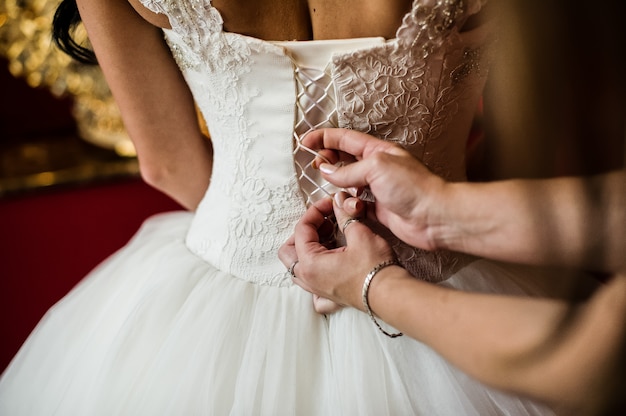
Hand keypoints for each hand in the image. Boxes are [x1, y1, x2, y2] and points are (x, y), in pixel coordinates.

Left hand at [279, 192, 394, 310]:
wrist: (390, 294)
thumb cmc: (375, 269)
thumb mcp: (360, 234)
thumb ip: (345, 216)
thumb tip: (339, 202)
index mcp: (310, 263)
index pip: (301, 229)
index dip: (315, 211)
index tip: (330, 203)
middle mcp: (309, 279)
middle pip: (289, 250)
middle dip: (304, 231)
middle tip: (323, 221)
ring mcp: (317, 289)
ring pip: (299, 266)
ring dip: (309, 248)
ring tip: (330, 236)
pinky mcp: (329, 296)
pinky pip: (311, 285)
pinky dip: (314, 271)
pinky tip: (329, 261)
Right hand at [303, 128, 448, 250]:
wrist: (434, 217)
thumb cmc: (413, 187)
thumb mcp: (376, 168)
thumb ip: (348, 170)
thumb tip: (327, 171)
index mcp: (378, 151)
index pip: (345, 139)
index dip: (324, 138)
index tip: (305, 141)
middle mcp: (377, 168)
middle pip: (344, 159)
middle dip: (328, 161)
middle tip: (316, 166)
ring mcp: (378, 189)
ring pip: (348, 184)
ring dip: (338, 187)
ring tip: (336, 191)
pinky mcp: (378, 209)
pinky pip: (355, 204)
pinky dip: (348, 206)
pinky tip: (348, 207)